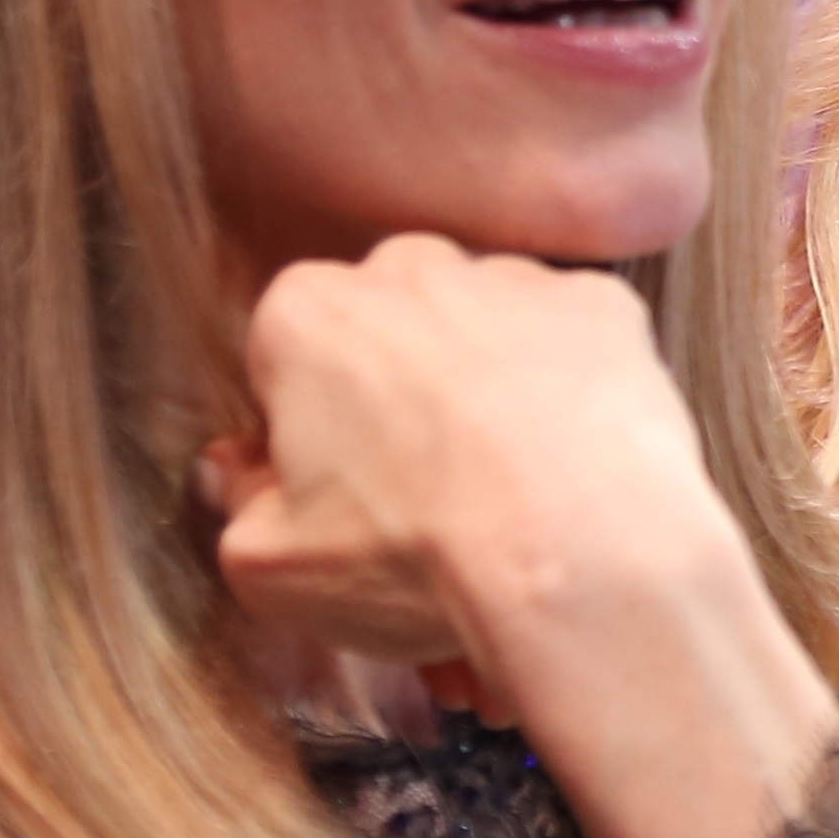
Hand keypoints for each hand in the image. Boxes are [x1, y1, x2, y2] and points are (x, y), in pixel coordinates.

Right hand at [214, 233, 838, 837]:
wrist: (578, 565)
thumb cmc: (416, 563)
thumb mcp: (270, 568)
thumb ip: (235, 504)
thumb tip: (234, 471)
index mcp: (306, 314)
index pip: (285, 358)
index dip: (309, 431)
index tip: (336, 489)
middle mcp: (409, 269)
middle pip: (386, 332)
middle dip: (396, 399)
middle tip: (423, 496)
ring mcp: (513, 280)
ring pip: (482, 329)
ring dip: (484, 390)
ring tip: (507, 493)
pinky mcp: (603, 308)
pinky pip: (572, 341)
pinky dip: (569, 392)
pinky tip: (570, 466)